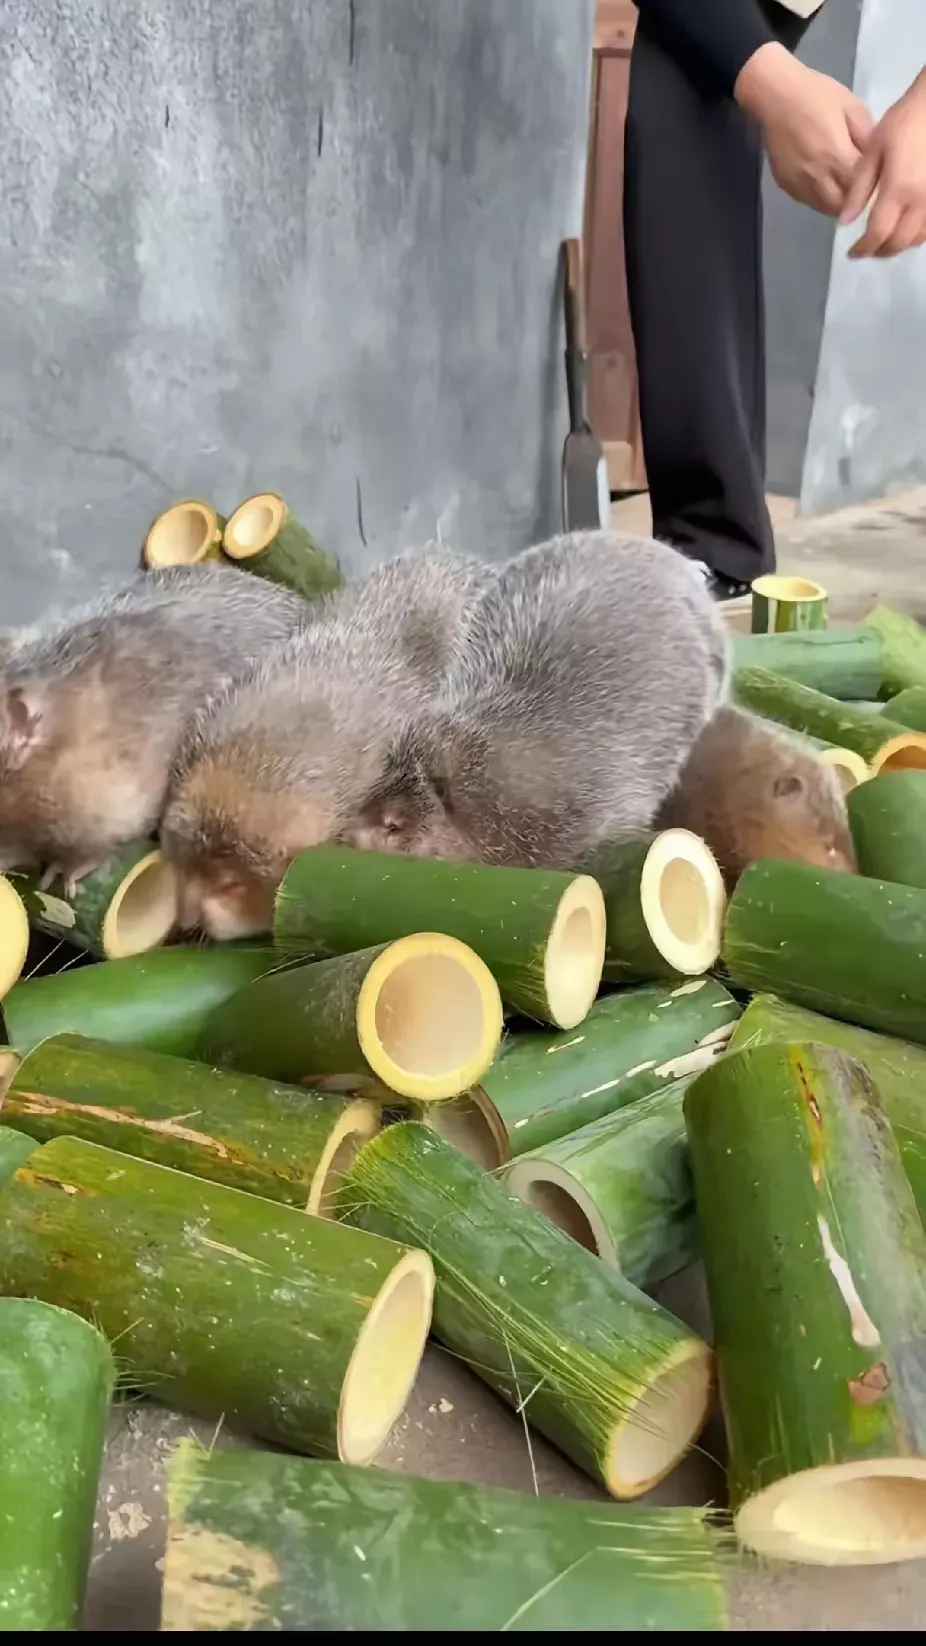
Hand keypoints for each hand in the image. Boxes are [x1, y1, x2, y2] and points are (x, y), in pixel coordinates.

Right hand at [735, 43, 873, 216]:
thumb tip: (876, 159)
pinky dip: (820, 198)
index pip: (861, 188)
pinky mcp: (786, 184)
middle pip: (843, 205)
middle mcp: (817, 177)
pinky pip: (808, 201)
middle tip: (861, 186)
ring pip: (825, 208)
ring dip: (837, 202)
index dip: (871, 189)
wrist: (774, 95)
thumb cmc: (816, 94)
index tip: (877, 181)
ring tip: (843, 186)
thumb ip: (867, 136)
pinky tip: (824, 182)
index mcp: (837, 156)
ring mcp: (799, 183)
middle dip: (854, 200)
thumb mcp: (852, 107)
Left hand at [841, 70, 925, 257]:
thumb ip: (859, 189)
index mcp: (898, 190)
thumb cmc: (904, 122)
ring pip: (917, 240)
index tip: (851, 253)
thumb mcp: (874, 151)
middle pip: (899, 242)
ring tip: (884, 242)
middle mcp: (921, 202)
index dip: (863, 249)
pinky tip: (905, 230)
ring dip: (899, 246)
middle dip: (880, 251)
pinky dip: (916, 236)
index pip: (878, 234)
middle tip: (866, 250)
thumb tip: (844, 221)